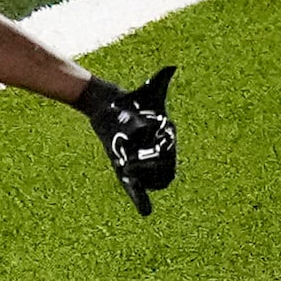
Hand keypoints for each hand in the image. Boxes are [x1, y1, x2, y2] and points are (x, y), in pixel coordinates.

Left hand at [77, 65, 177, 214]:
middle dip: (149, 167)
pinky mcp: (126, 169)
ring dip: (143, 180)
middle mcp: (155, 152)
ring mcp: (142, 162)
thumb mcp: (148, 92)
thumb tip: (171, 68)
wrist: (110, 108)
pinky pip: (137, 190)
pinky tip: (146, 212)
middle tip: (130, 160)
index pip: (171, 154)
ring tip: (127, 167)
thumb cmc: (132, 101)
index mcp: (166, 138)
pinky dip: (142, 201)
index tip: (154, 145)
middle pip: (163, 170)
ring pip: (152, 181)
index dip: (163, 154)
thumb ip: (161, 81)